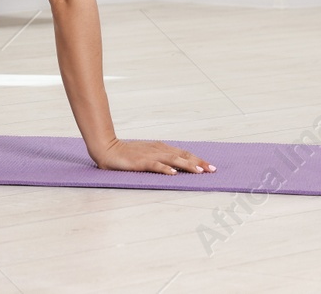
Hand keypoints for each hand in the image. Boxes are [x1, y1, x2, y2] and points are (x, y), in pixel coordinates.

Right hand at [92, 137, 214, 174]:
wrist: (107, 149)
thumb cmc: (127, 154)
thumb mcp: (148, 154)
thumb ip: (161, 159)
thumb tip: (178, 167)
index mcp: (161, 148)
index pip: (183, 153)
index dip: (197, 160)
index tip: (210, 167)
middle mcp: (158, 149)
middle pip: (182, 155)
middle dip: (198, 162)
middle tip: (212, 170)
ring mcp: (150, 155)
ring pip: (173, 159)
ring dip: (187, 165)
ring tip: (198, 171)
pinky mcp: (140, 161)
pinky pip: (155, 165)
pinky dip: (165, 168)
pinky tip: (173, 173)